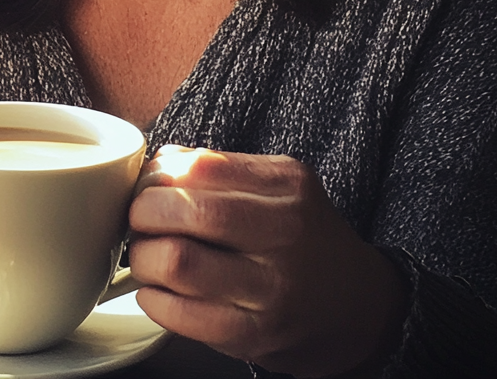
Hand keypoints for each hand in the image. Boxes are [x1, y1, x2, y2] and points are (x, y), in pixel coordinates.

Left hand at [128, 146, 407, 377]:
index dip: (158, 175)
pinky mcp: (257, 336)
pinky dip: (154, 301)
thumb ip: (221, 168)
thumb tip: (159, 162)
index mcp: (286, 185)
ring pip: (179, 264)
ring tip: (143, 255)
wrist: (359, 307)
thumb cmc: (303, 236)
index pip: (202, 166)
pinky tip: (155, 291)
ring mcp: (272, 289)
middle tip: (137, 220)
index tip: (146, 185)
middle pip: (189, 213)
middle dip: (143, 213)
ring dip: (143, 258)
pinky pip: (185, 316)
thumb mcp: (280, 186)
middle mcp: (284, 233)